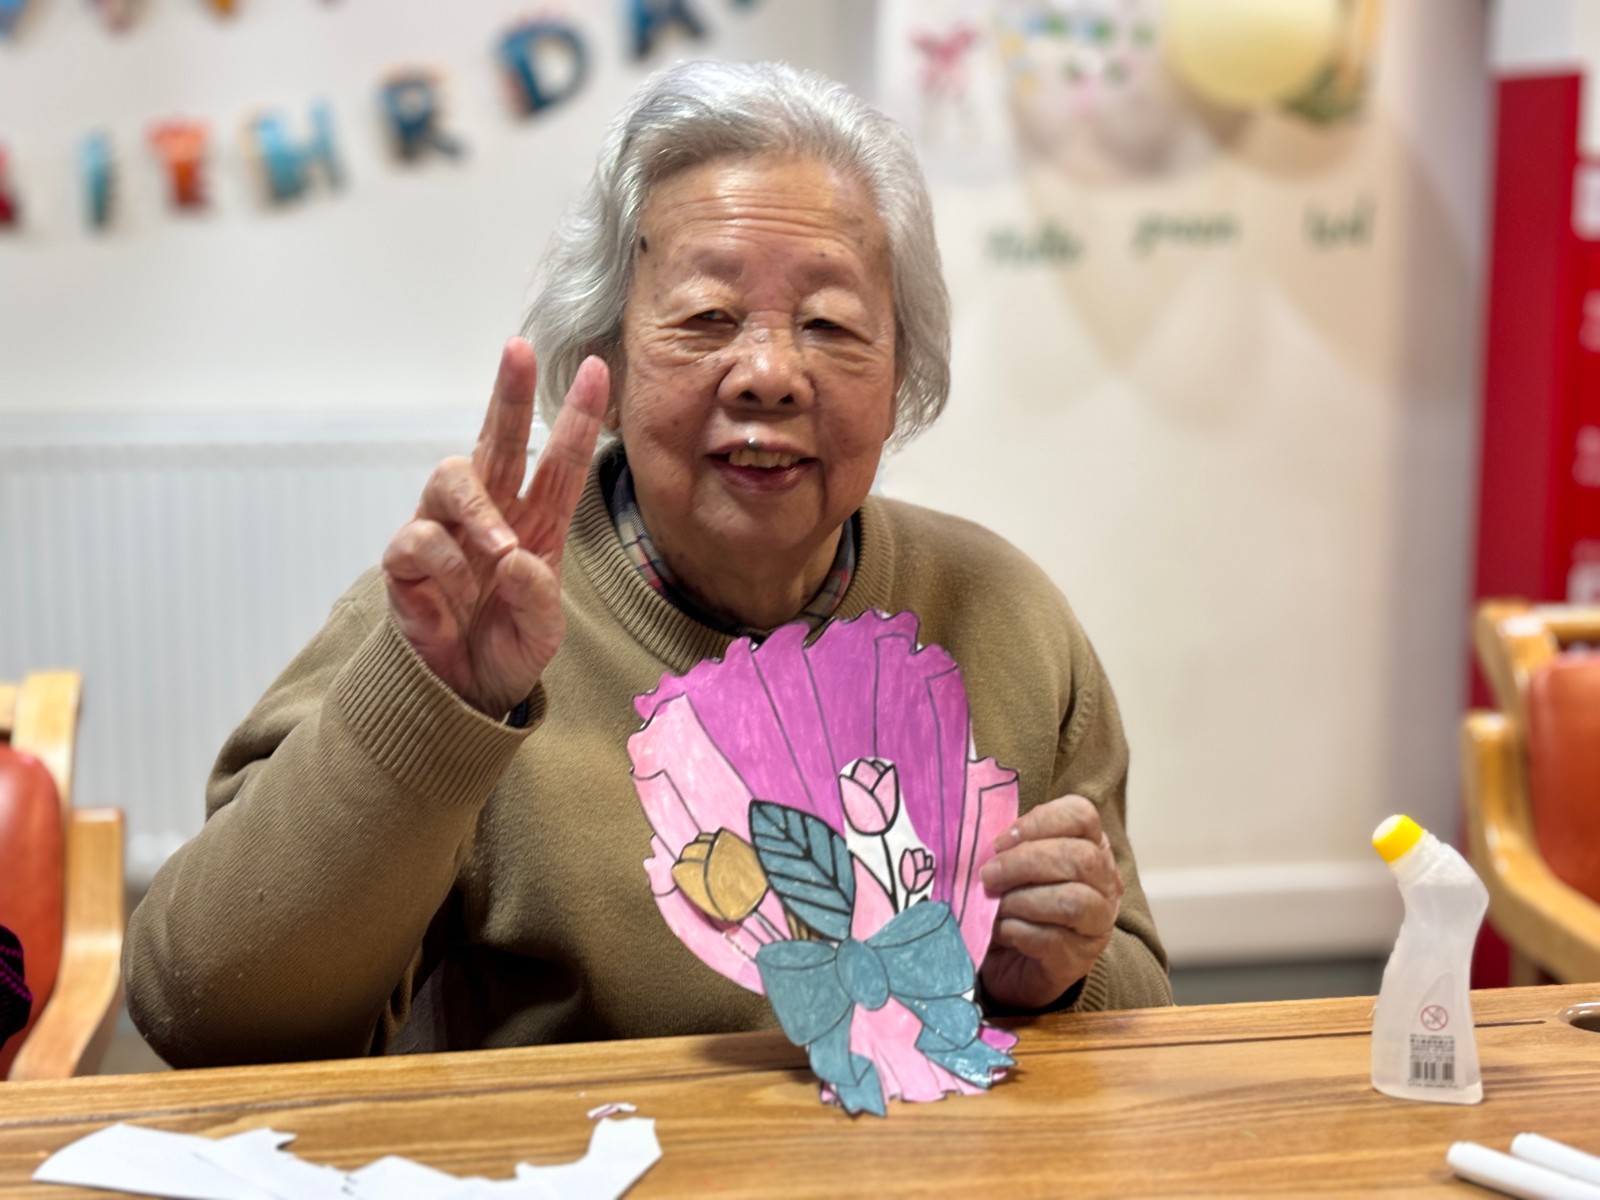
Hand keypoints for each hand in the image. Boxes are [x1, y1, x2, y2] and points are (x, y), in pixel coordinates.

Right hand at [382, 338, 608, 715]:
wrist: (462, 693)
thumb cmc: (506, 649)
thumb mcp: (542, 631)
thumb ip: (539, 597)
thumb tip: (516, 555)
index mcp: (536, 523)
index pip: (559, 461)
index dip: (578, 417)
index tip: (598, 370)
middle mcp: (491, 514)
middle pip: (498, 438)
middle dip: (508, 392)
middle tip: (518, 350)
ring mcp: (446, 530)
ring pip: (453, 476)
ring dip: (480, 510)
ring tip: (500, 550)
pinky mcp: (407, 557)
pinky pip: (422, 537)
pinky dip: (447, 563)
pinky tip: (459, 592)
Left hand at [977, 794, 1123, 1009]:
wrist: (1012, 964)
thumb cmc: (1014, 903)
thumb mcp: (1011, 867)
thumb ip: (1006, 848)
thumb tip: (981, 840)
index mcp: (1090, 846)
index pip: (1082, 816)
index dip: (1041, 821)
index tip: (1001, 840)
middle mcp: (1105, 882)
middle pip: (1080, 858)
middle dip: (1025, 862)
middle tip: (988, 875)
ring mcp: (1098, 923)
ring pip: (1073, 901)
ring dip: (1022, 899)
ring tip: (995, 905)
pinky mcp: (1080, 959)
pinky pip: (1053, 939)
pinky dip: (1018, 931)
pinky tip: (1001, 930)